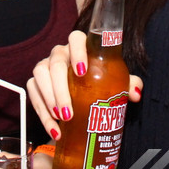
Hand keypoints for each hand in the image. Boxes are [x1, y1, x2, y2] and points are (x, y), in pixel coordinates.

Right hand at [26, 31, 142, 140]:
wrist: (83, 92)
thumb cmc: (100, 81)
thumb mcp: (116, 81)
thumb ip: (128, 83)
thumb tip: (135, 93)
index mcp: (80, 46)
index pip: (76, 38)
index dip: (78, 51)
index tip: (82, 71)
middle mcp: (60, 53)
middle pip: (55, 63)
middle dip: (60, 89)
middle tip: (68, 112)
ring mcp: (45, 66)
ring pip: (40, 75)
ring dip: (48, 99)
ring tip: (61, 118)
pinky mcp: (36, 82)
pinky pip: (33, 94)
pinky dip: (42, 114)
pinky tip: (54, 130)